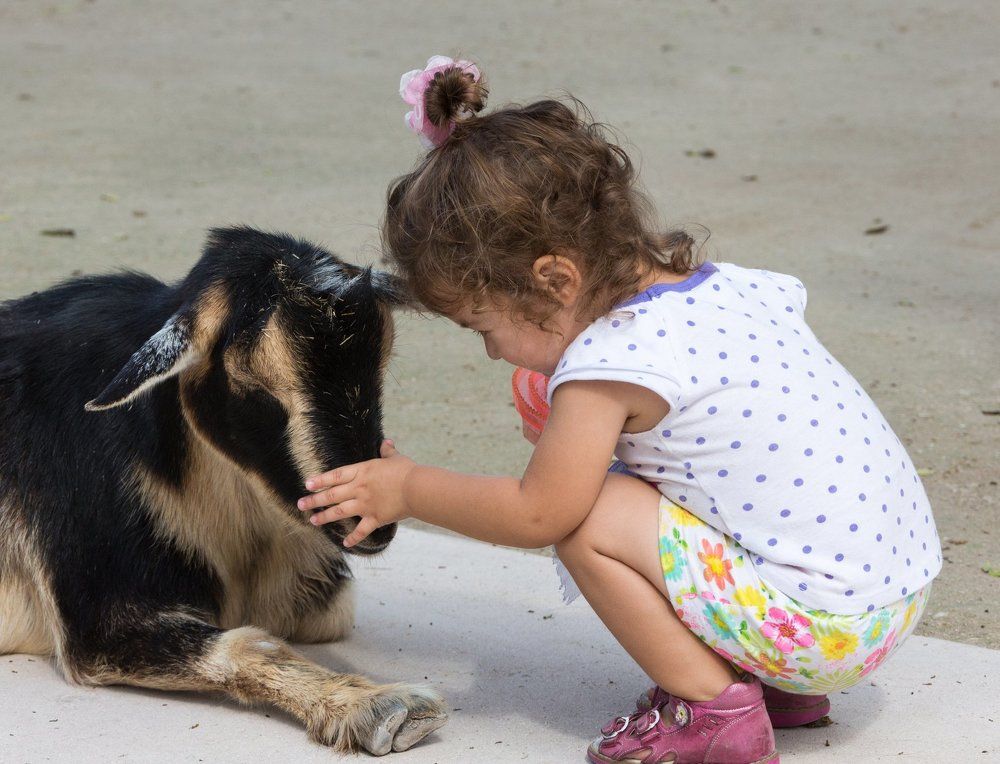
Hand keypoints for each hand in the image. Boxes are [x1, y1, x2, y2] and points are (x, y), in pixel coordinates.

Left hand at [297, 439, 415, 547]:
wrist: (416, 488)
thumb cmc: (406, 471)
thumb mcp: (395, 458)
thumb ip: (387, 451)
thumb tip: (386, 442)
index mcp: (362, 472)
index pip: (336, 476)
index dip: (320, 480)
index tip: (307, 484)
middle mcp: (359, 489)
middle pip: (332, 495)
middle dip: (315, 500)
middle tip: (301, 504)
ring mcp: (365, 504)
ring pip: (340, 512)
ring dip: (325, 517)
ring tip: (313, 521)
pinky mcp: (375, 518)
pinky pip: (361, 530)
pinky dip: (353, 538)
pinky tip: (345, 543)